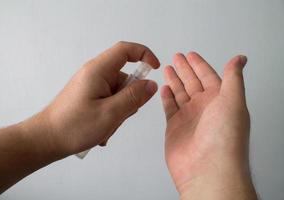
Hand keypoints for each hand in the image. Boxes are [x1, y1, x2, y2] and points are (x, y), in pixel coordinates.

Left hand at [26, 41, 159, 157]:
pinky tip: (101, 129)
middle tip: (120, 116)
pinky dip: (111, 114)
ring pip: (118, 92)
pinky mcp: (88, 96)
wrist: (46, 140)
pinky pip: (109, 100)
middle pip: (124, 76)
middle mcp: (94, 74)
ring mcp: (91, 85)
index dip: (144, 54)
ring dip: (119, 110)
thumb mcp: (110, 113)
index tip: (155, 69)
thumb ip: (134, 97)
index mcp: (98, 70)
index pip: (125, 50)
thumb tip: (151, 84)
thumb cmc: (74, 126)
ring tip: (106, 127)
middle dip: (130, 97)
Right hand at [160, 52, 256, 198]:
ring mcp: (189, 118)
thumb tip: (240, 59)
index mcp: (219, 100)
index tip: (191, 54)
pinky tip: (164, 88)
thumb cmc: (223, 138)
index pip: (208, 76)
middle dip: (184, 69)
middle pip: (192, 83)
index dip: (199, 65)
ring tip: (167, 68)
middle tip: (176, 57)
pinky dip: (166, 97)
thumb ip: (233, 78)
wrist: (207, 169)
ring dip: (174, 81)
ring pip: (180, 94)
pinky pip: (170, 108)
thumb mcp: (233, 101)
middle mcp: (204, 108)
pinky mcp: (175, 127)